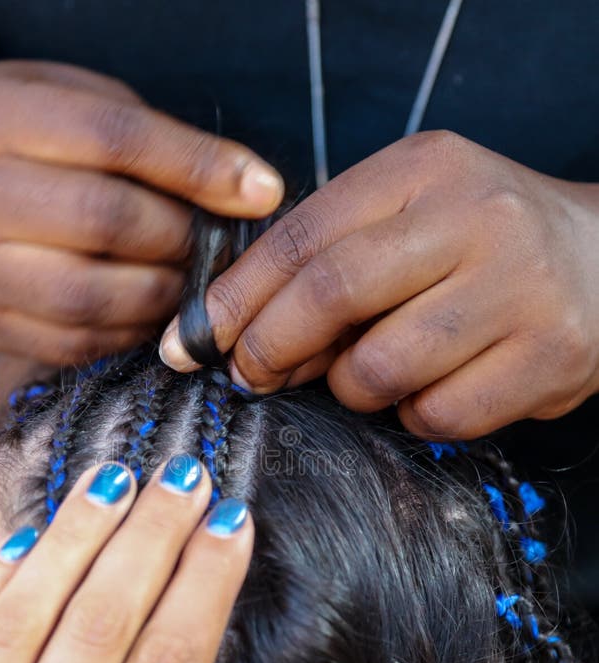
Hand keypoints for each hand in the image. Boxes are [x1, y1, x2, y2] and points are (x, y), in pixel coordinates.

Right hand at [0, 60, 282, 362]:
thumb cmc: (29, 137)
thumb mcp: (79, 103)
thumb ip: (156, 141)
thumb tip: (254, 192)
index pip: (113, 140)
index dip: (198, 167)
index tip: (260, 190)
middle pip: (103, 221)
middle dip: (179, 236)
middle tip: (209, 241)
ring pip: (90, 297)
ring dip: (162, 293)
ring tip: (185, 277)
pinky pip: (78, 344)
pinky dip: (132, 331)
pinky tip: (150, 307)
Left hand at [161, 131, 598, 438]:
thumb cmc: (482, 244)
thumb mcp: (406, 219)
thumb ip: (327, 259)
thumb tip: (234, 332)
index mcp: (423, 170)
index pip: (300, 236)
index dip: (233, 298)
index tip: (192, 339)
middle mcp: (474, 217)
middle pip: (330, 294)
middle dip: (268, 347)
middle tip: (249, 374)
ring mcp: (516, 288)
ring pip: (377, 370)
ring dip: (350, 388)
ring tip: (371, 372)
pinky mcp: (546, 357)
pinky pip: (433, 415)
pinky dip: (412, 415)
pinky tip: (432, 386)